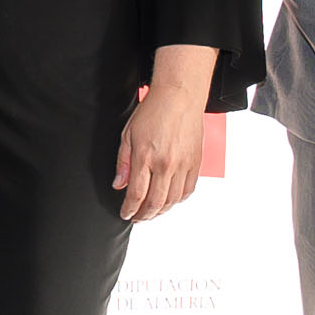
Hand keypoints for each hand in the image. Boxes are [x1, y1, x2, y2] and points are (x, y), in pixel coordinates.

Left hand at [113, 81, 207, 220]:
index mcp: (146, 157)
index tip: (125, 214)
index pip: (136, 194)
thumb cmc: (153, 112)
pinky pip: (188, 190)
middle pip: (155, 202)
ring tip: (151, 212)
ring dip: (161, 210)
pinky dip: (178, 200)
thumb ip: (123, 163)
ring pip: (173, 200)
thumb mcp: (128, 135)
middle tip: (137, 218)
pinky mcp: (196, 163)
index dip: (129, 209)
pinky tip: (169, 200)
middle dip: (144, 215)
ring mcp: (183, 165)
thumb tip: (119, 185)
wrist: (179, 97)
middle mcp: (166, 164)